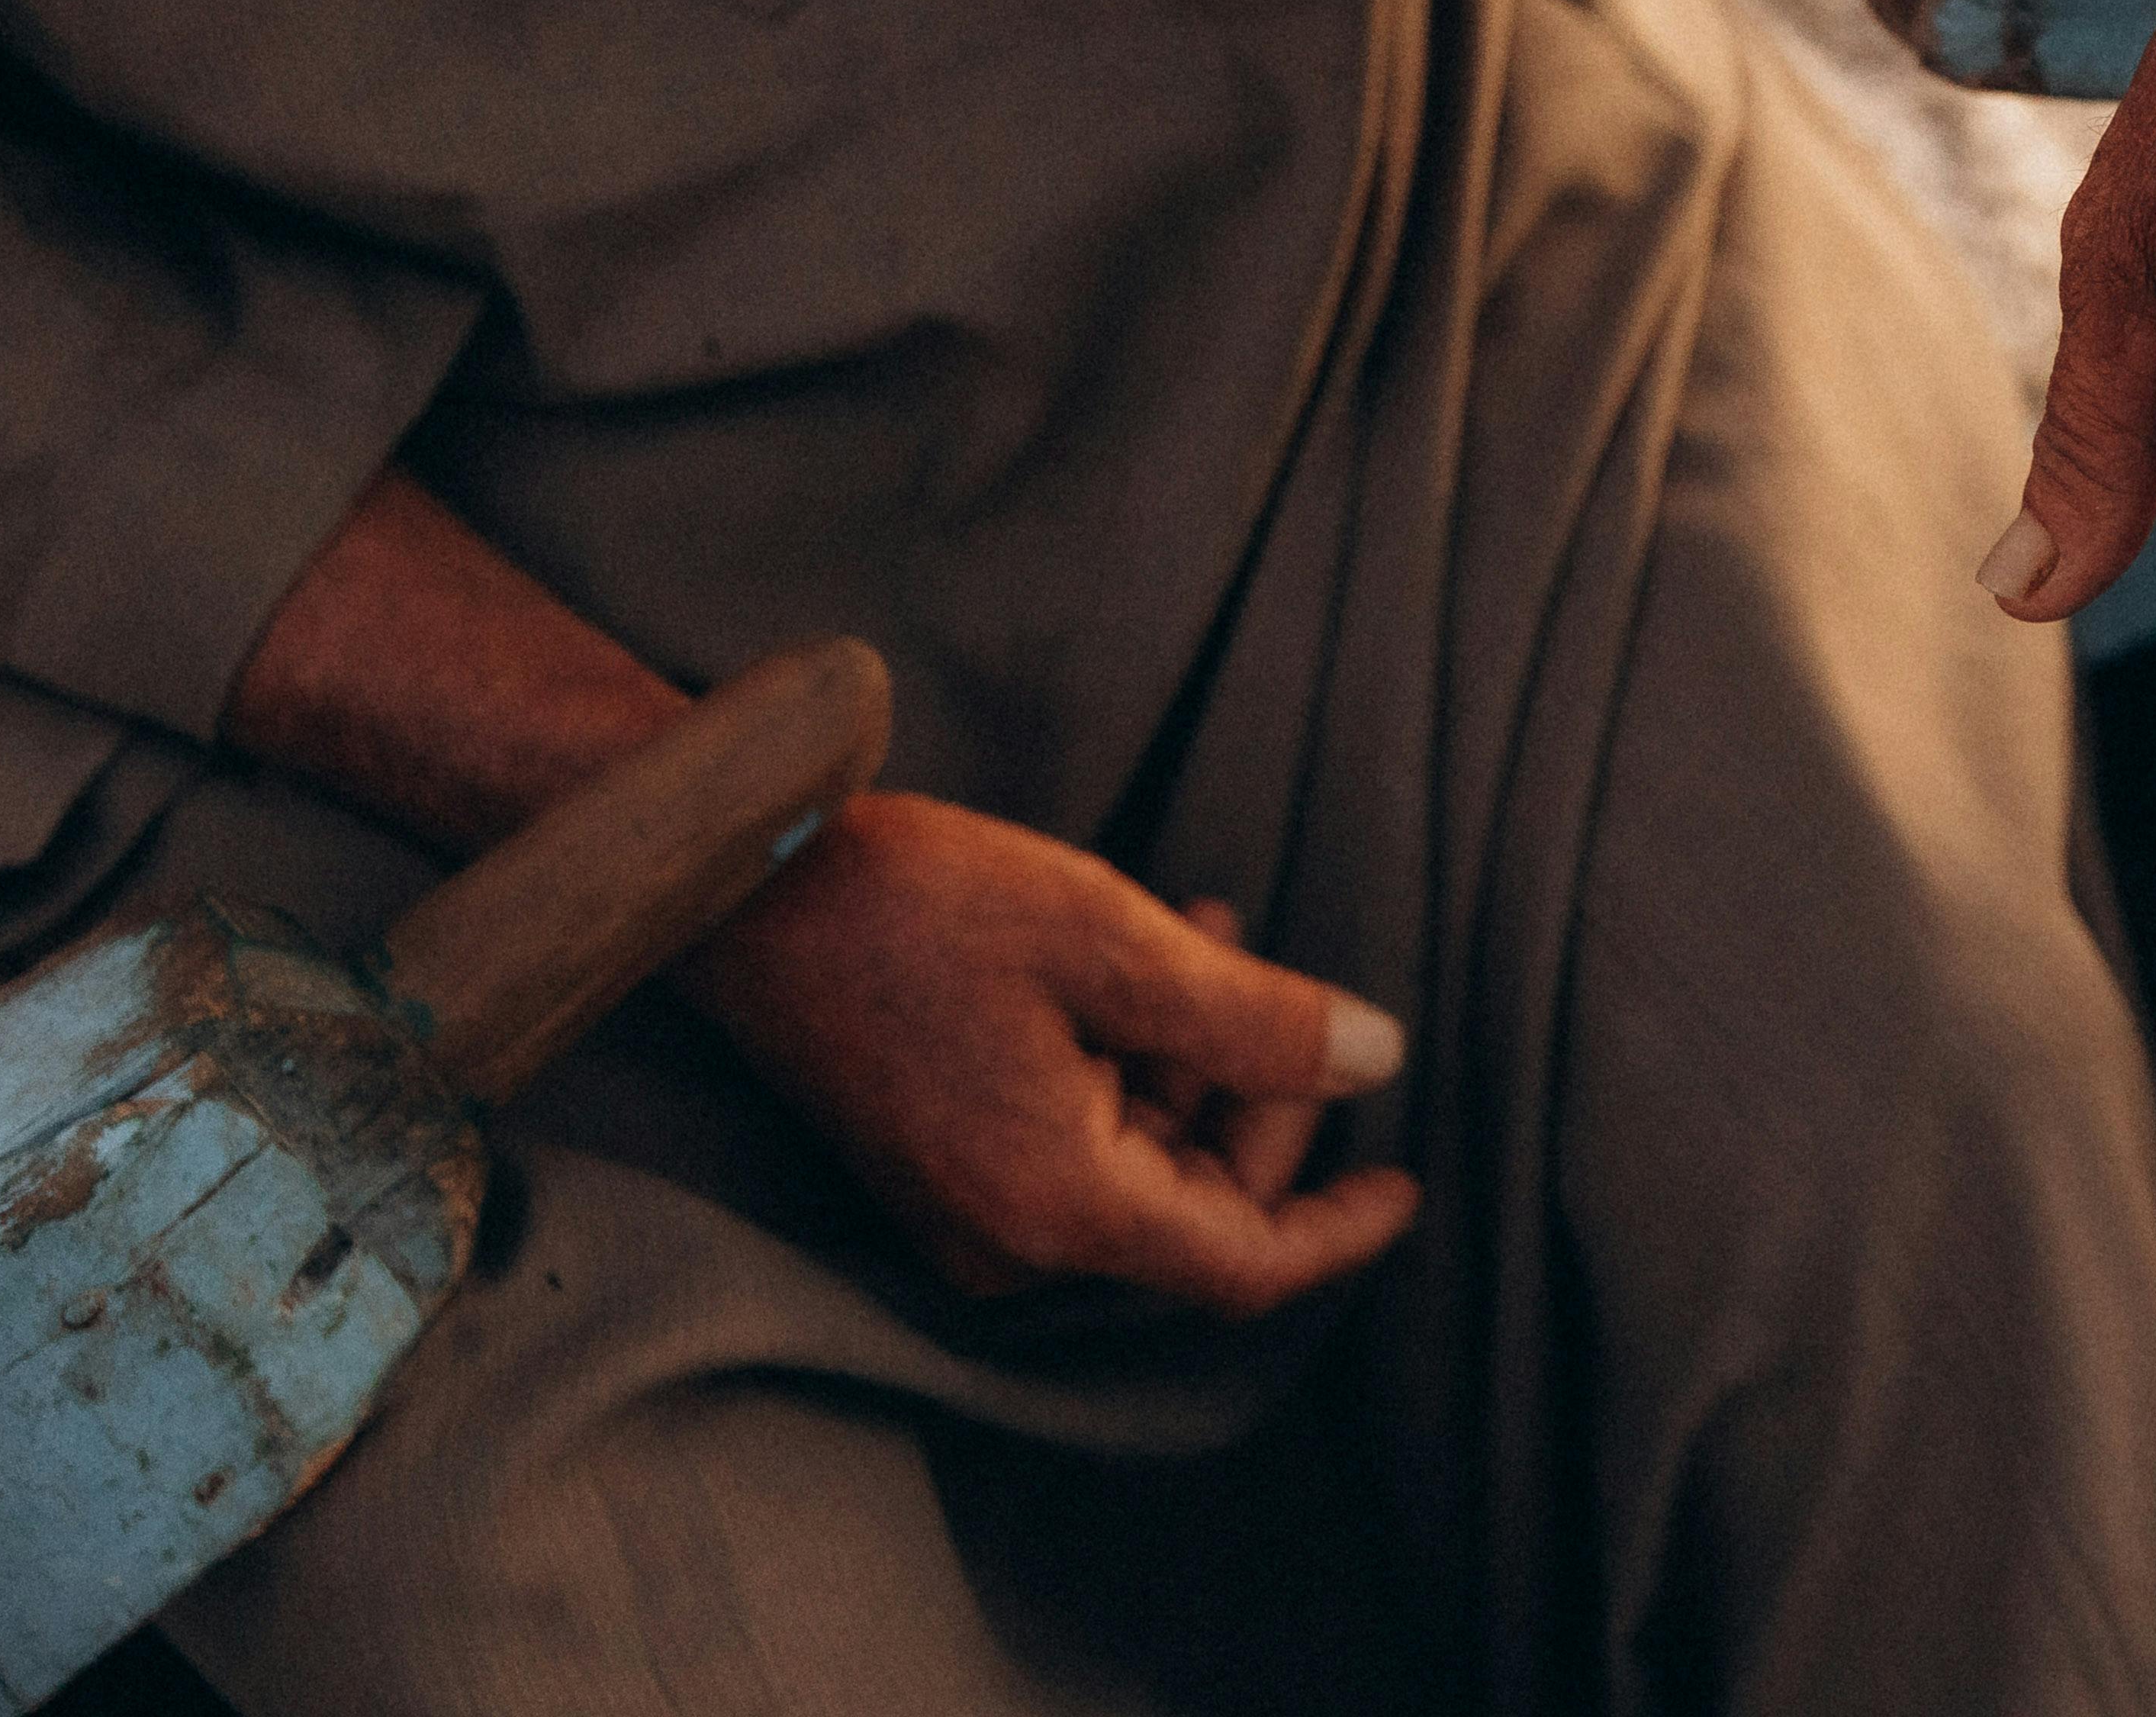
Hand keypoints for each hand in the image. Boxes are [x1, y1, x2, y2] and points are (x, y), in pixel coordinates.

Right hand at [681, 793, 1419, 1315]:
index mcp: (1058, 1206)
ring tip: (1213, 929)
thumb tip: (1376, 1060)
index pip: (1244, 1262)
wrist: (746, 893)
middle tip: (1284, 986)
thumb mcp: (1116, 944)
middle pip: (1199, 1208)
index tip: (1409, 1182)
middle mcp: (1009, 1240)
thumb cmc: (920, 908)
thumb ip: (1257, 1020)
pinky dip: (1133, 1065)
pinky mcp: (940, 1167)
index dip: (1339, 1227)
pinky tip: (1148, 960)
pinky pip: (1077, 1144)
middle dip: (1264, 1103)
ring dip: (1201, 1063)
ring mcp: (966, 1212)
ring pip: (1143, 1165)